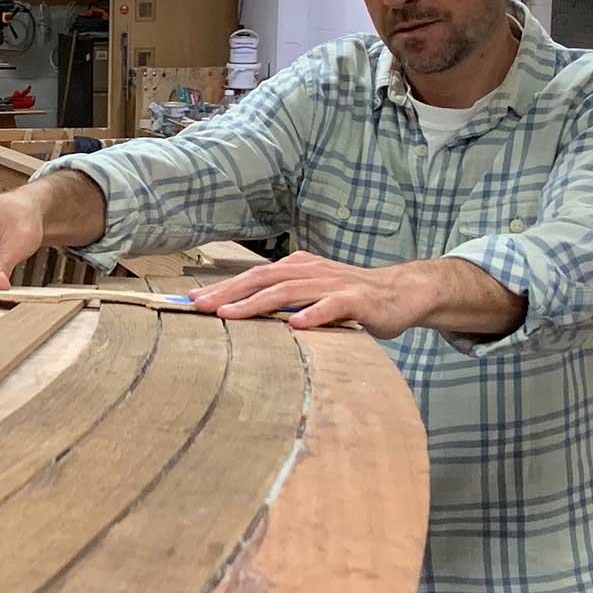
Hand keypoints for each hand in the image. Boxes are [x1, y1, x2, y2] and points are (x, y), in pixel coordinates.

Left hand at [186, 251, 431, 335]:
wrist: (402, 292)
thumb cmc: (351, 298)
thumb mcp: (313, 294)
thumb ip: (285, 299)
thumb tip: (244, 312)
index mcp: (297, 267)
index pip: (253, 276)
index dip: (222, 287)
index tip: (190, 300)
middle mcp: (310, 271)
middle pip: (262, 279)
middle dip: (228, 292)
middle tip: (199, 306)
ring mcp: (332, 284)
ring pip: (288, 291)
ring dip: (256, 303)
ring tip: (231, 315)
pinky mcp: (356, 300)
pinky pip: (331, 306)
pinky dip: (312, 314)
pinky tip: (295, 324)